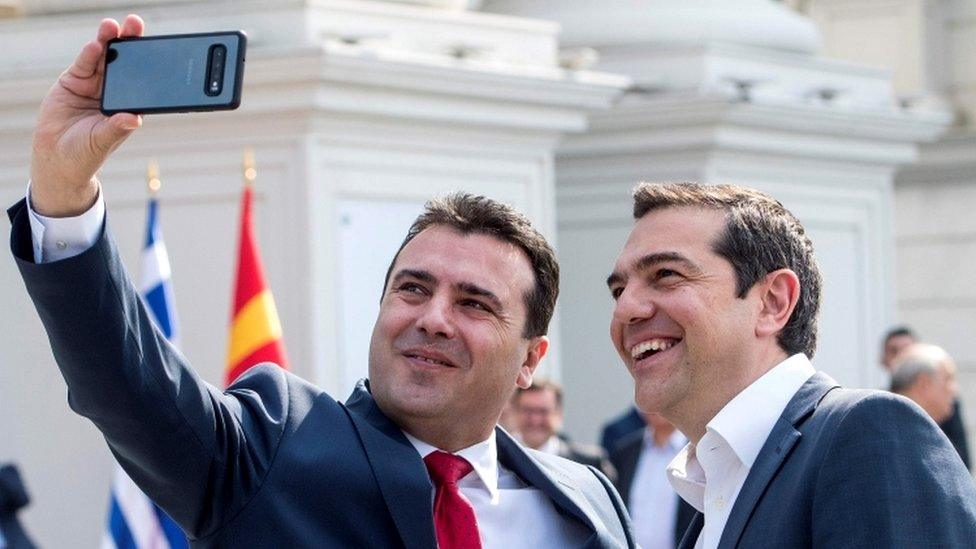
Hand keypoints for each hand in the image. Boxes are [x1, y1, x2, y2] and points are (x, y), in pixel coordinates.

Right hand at [29, 15, 144, 216]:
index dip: (149, 63)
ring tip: (113, 27)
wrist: (56, 158)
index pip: (143, 80)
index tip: (157, 48)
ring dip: (108, 42)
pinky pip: (84, 64)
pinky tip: (96, 45)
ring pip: (104, 59)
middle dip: (130, 43)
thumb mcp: (103, 140)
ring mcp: (94, 85)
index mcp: (129, 104)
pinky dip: (89, 55)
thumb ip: (116, 128)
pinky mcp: (74, 81)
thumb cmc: (86, 152)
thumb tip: (135, 120)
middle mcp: (114, 91)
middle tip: (135, 25)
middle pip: (125, 63)